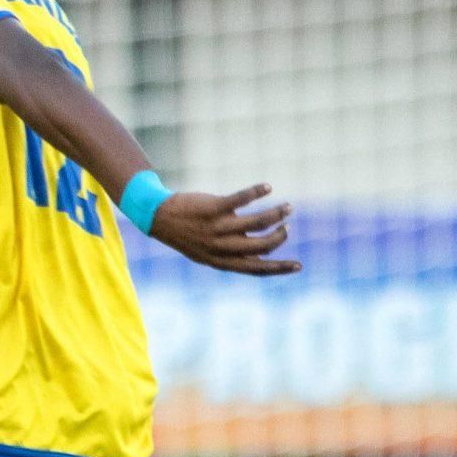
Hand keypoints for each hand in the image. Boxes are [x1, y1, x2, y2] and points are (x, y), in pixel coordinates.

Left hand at [145, 184, 301, 276]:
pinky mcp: (212, 208)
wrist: (157, 217)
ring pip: (256, 223)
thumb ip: (235, 251)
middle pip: (261, 246)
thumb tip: (265, 250)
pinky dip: (257, 192)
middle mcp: (220, 247)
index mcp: (221, 261)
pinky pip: (241, 199)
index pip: (256, 269)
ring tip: (287, 206)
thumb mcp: (208, 251)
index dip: (280, 268)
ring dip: (277, 214)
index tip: (299, 265)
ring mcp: (216, 227)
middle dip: (280, 237)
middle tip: (287, 225)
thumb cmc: (188, 234)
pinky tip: (268, 187)